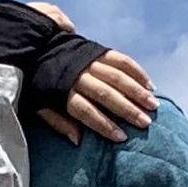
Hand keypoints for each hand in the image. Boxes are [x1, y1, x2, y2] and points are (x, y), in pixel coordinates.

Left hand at [39, 46, 159, 148]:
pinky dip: (136, 71)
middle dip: (127, 109)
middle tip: (145, 123)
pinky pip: (121, 59)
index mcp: (62, 90)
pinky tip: (149, 84)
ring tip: (152, 105)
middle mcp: (78, 74)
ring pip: (117, 76)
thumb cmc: (38, 82)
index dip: (104, 125)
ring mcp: (90, 60)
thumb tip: (78, 141)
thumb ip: (57, 122)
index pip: (86, 111)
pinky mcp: (98, 50)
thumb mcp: (39, 104)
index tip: (121, 137)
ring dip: (137, 91)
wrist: (34, 45)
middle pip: (106, 94)